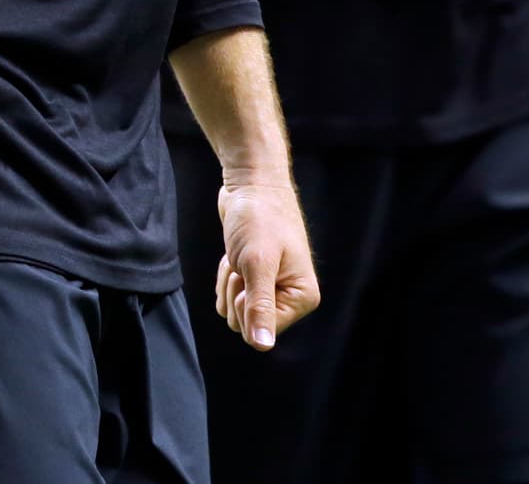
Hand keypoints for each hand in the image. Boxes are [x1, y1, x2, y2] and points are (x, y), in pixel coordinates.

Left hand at [215, 177, 319, 349]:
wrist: (250, 182)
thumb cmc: (259, 217)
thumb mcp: (257, 263)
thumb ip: (259, 306)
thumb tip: (262, 346)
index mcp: (303, 297)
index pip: (263, 330)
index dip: (247, 303)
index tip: (252, 272)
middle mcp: (291, 296)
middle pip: (245, 323)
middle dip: (236, 291)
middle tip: (246, 259)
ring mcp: (271, 286)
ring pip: (234, 309)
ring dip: (229, 280)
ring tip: (242, 252)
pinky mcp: (253, 276)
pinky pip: (228, 295)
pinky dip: (224, 274)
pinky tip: (234, 253)